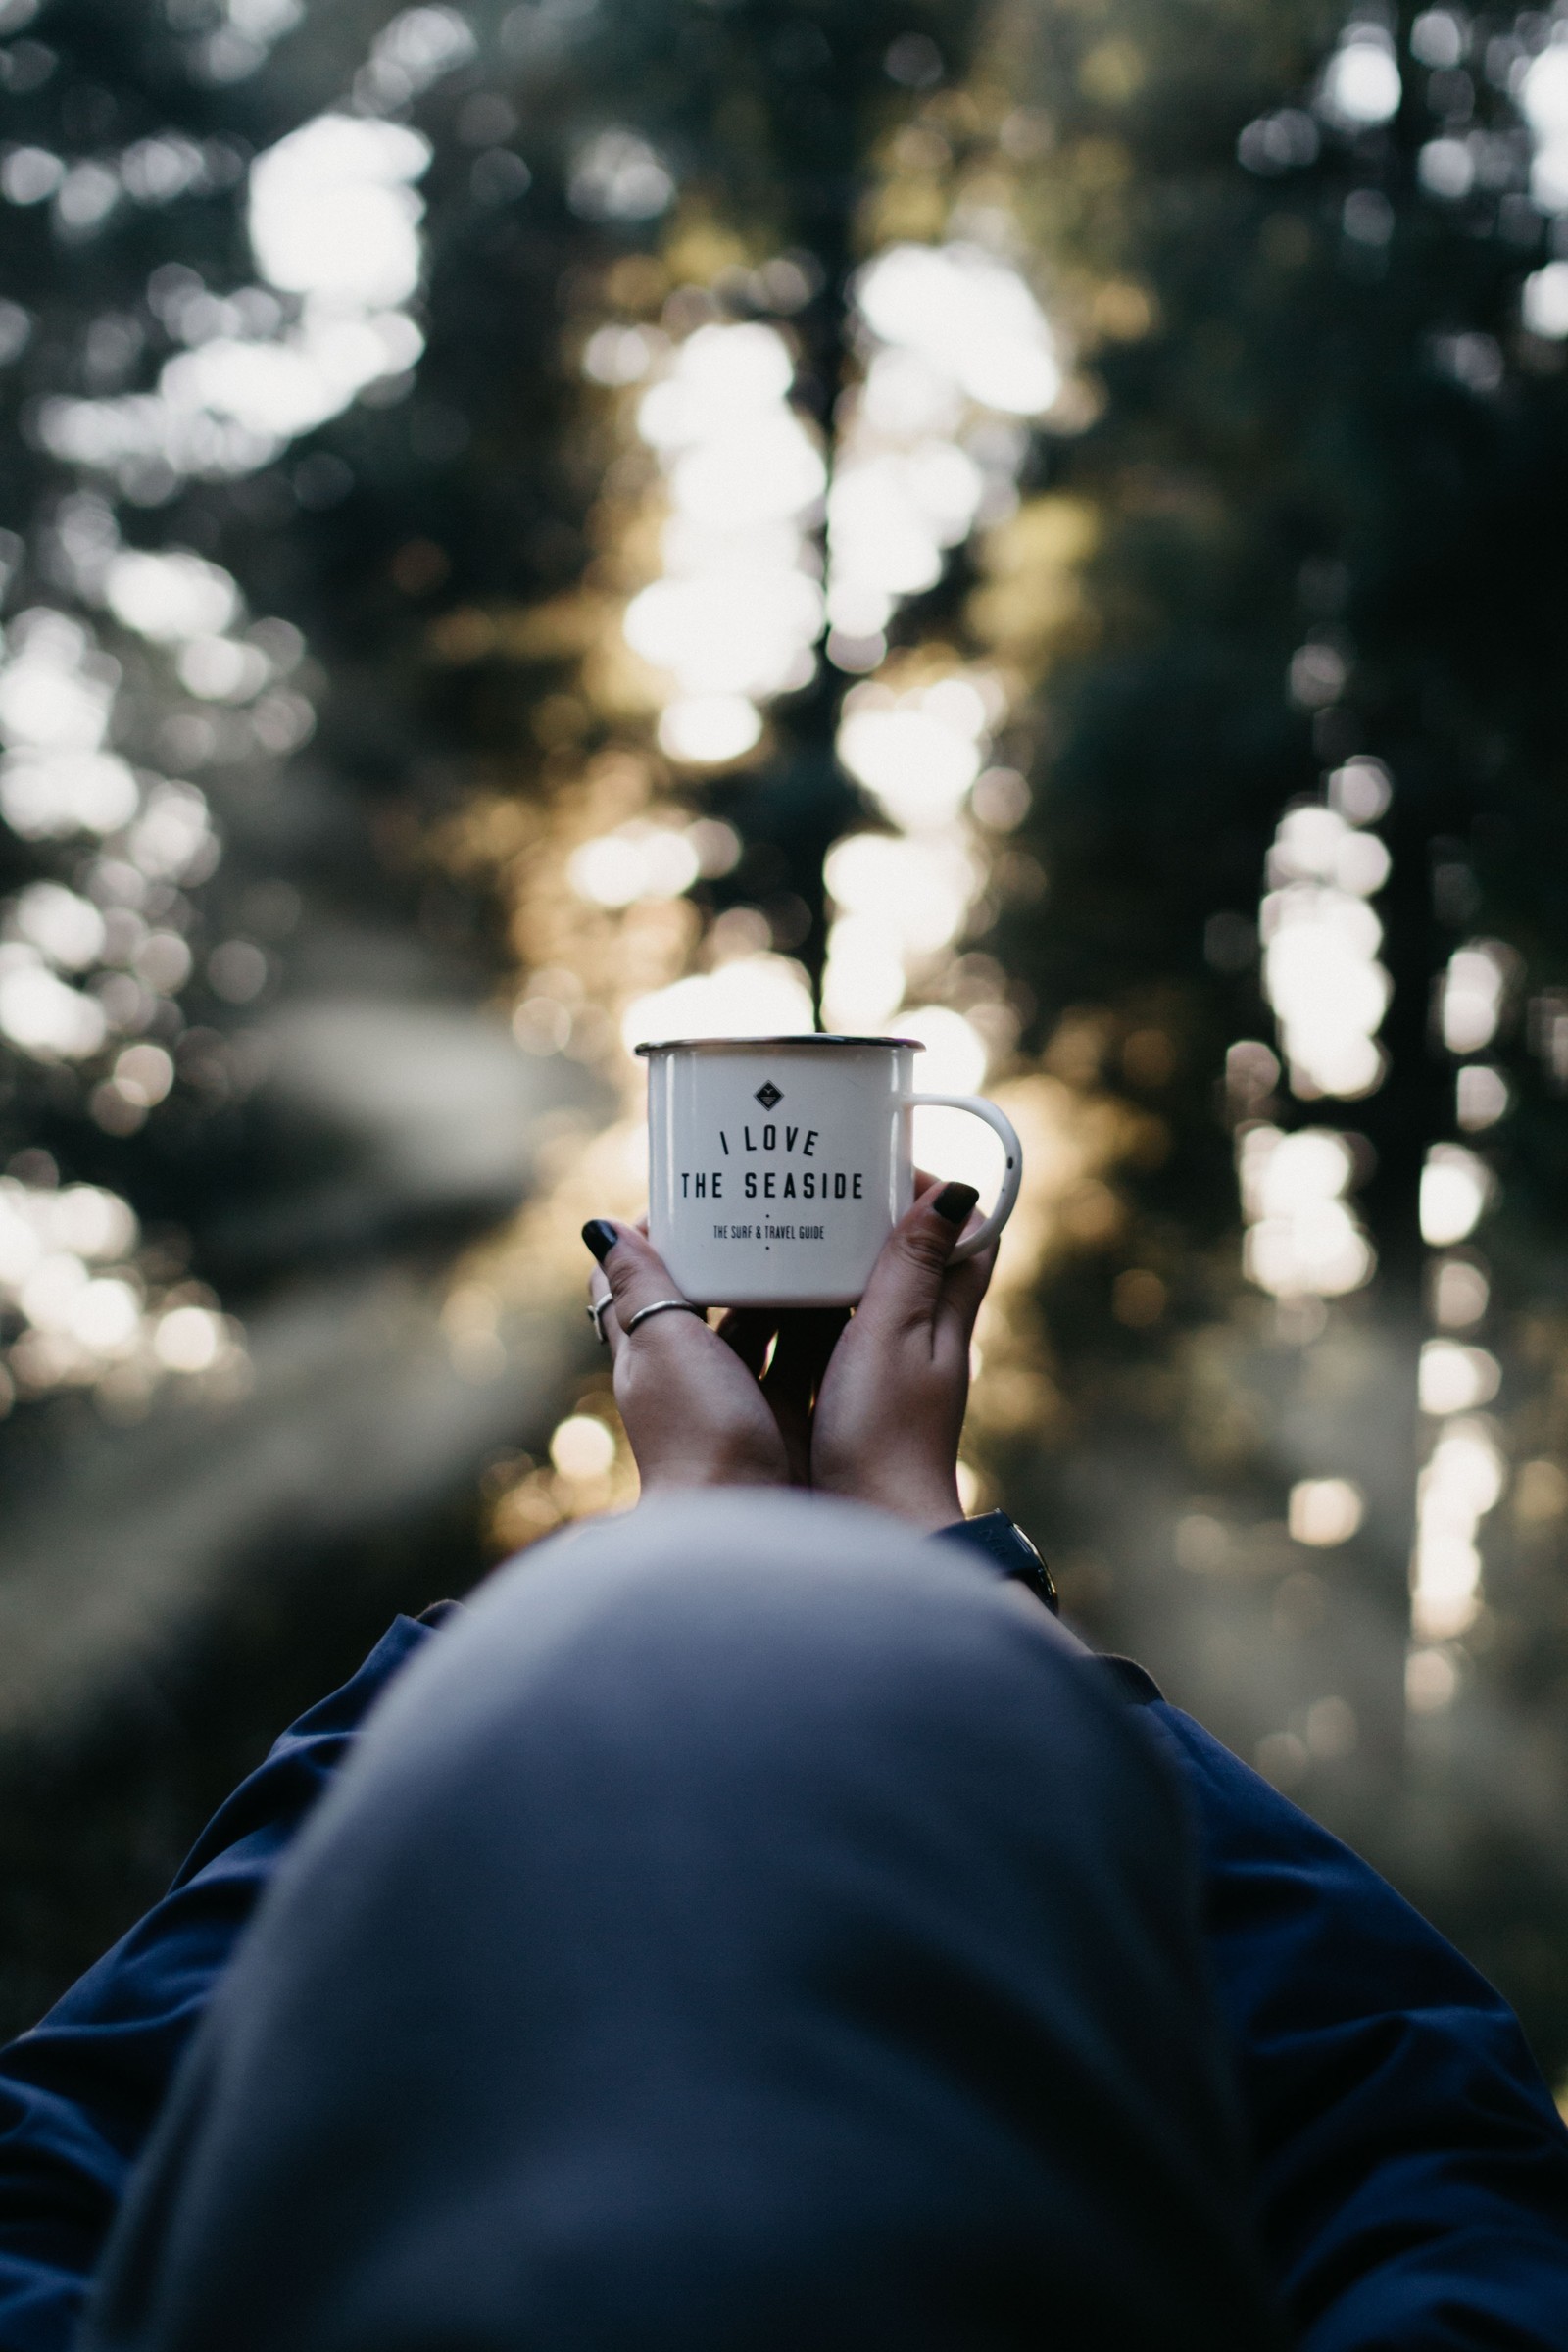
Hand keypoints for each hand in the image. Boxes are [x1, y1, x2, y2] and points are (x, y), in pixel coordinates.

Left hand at [583, 1220, 842, 1494]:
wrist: (750, 1523)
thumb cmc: (697, 1434)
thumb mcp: (663, 1347)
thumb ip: (638, 1288)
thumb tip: (595, 1228)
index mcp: (645, 1355)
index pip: (630, 1286)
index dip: (651, 1240)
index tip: (693, 1199)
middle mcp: (688, 1379)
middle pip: (705, 1303)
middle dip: (735, 1258)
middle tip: (774, 1209)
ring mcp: (736, 1402)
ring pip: (760, 1329)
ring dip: (785, 1289)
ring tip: (822, 1239)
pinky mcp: (782, 1423)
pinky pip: (801, 1362)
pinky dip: (821, 1330)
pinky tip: (851, 1298)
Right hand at [809, 1179, 994, 1531]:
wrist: (866, 1524)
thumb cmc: (886, 1433)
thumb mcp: (893, 1334)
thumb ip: (914, 1265)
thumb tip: (957, 1189)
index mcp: (945, 1316)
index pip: (966, 1234)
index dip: (931, 1192)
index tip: (879, 1163)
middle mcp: (919, 1339)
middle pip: (906, 1259)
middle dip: (866, 1218)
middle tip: (814, 1185)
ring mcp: (881, 1371)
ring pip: (858, 1294)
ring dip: (825, 1261)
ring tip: (777, 1226)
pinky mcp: (842, 1396)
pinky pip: (822, 1332)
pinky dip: (798, 1306)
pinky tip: (757, 1296)